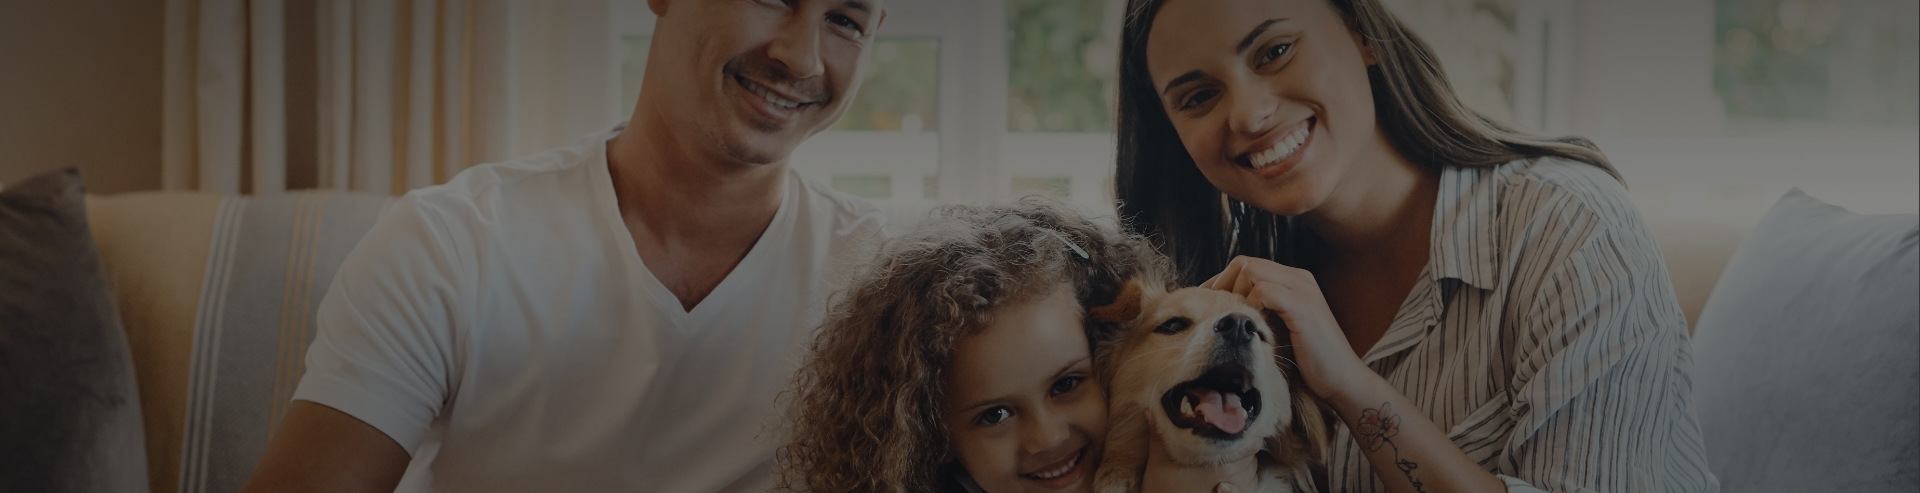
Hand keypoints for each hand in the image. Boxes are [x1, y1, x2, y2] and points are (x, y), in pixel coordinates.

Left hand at [1202, 256, 1369, 402]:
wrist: (1343, 380)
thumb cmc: (1310, 361)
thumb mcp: (1282, 329)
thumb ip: (1262, 312)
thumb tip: (1226, 310)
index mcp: (1294, 280)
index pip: (1247, 265)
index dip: (1222, 283)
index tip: (1208, 306)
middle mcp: (1299, 278)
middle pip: (1244, 263)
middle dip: (1222, 286)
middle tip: (1214, 314)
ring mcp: (1303, 290)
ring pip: (1251, 271)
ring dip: (1235, 295)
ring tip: (1233, 322)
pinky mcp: (1303, 306)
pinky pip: (1264, 291)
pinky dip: (1250, 307)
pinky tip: (1251, 328)